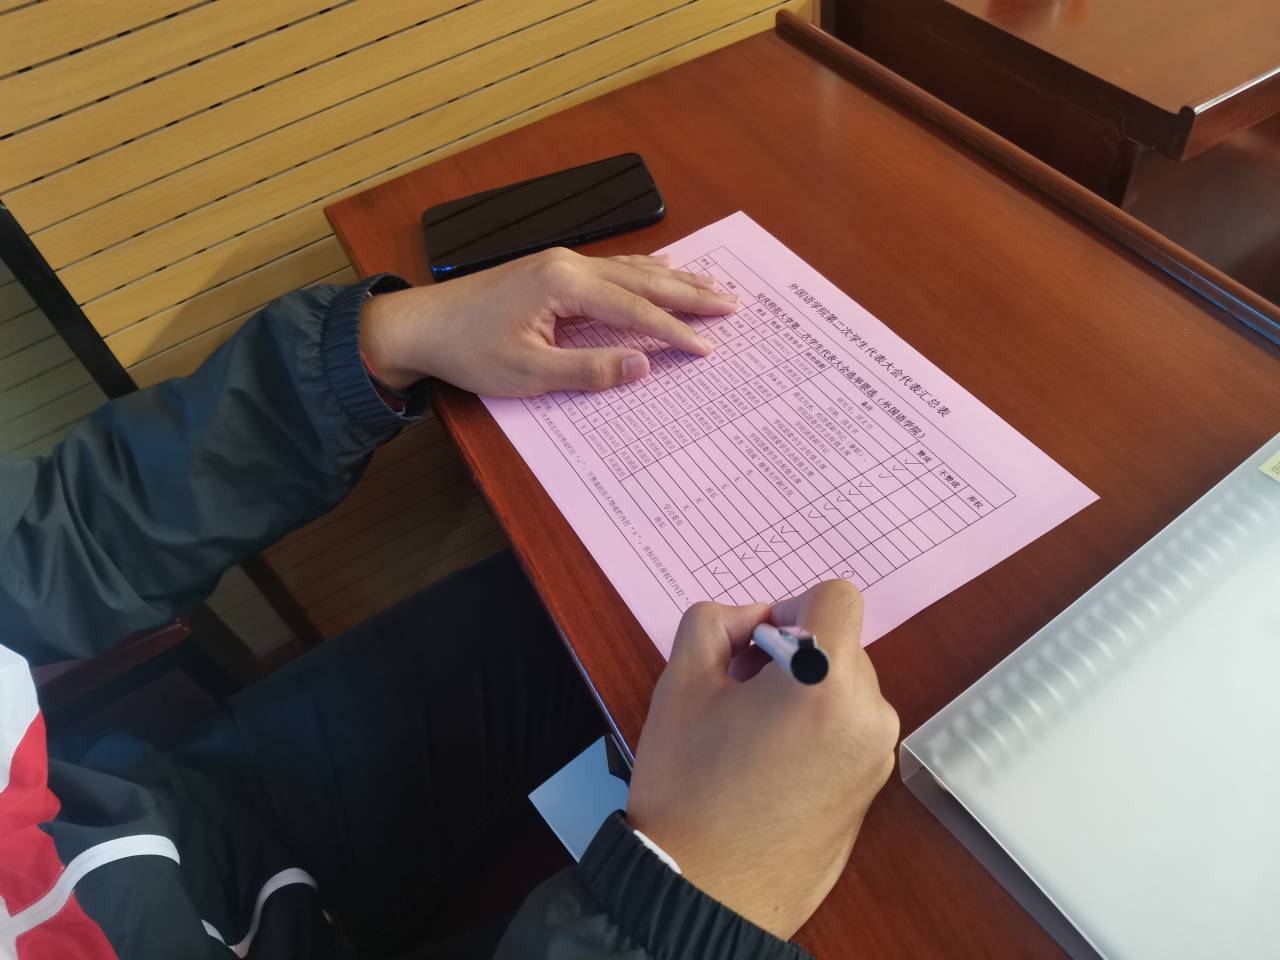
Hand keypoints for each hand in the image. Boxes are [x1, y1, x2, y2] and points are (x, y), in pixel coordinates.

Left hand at [358, 247, 738, 395]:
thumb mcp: (529, 372)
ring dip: (675, 278)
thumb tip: (643, 366)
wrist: (420, 324)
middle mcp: (569, 264)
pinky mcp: (553, 270)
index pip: (637, 309)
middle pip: (645, 277)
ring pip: (632, 267)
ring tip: (714, 286)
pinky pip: (613, 267)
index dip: (677, 330)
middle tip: (735, 303)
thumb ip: (590, 370)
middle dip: (692, 292)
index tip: (710, 347)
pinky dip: (646, 270)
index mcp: (565, 284)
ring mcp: (561, 262)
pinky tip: (664, 265)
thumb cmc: (469, 350)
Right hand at [626, 582, 898, 940]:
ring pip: (846, 686)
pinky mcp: (871, 788)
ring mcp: (876, 756)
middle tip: (738, 693)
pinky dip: (816, 728)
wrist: (704, 889)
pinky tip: (770, 763)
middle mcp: (867, 715)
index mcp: (826, 681)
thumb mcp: (681, 681)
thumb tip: (753, 622)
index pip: (836, 598)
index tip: (757, 645)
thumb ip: (715, 622)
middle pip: (839, 644)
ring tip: (751, 735)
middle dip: (791, 654)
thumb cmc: (689, 790)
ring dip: (804, 691)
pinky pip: (850, 728)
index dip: (790, 606)